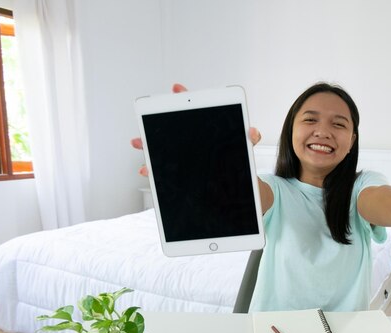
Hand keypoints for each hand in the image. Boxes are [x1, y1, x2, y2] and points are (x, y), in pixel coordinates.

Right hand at [131, 83, 261, 176]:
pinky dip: (153, 171)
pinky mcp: (182, 175)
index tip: (178, 89)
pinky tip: (147, 170)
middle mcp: (192, 142)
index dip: (185, 97)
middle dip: (156, 123)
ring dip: (148, 146)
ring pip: (162, 149)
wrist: (239, 185)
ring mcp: (185, 157)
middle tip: (146, 120)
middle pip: (171, 128)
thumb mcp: (245, 149)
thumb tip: (251, 132)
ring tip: (139, 143)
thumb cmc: (238, 162)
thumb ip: (249, 139)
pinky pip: (165, 172)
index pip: (194, 109)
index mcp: (207, 131)